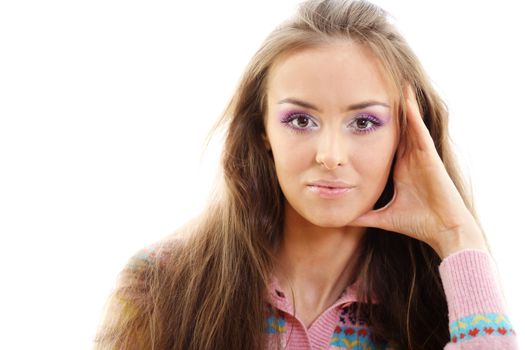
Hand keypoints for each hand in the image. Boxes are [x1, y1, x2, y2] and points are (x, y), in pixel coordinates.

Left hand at [350, 85, 486, 258]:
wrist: (444, 231)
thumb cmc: (417, 223)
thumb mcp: (383, 217)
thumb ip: (364, 216)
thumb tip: (343, 221)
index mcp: (399, 169)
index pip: (385, 143)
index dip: (376, 128)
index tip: (360, 115)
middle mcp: (410, 159)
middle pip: (398, 129)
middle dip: (389, 111)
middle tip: (376, 89)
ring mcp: (421, 156)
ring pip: (410, 125)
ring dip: (403, 106)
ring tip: (395, 83)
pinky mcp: (430, 157)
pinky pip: (420, 132)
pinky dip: (414, 116)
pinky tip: (407, 100)